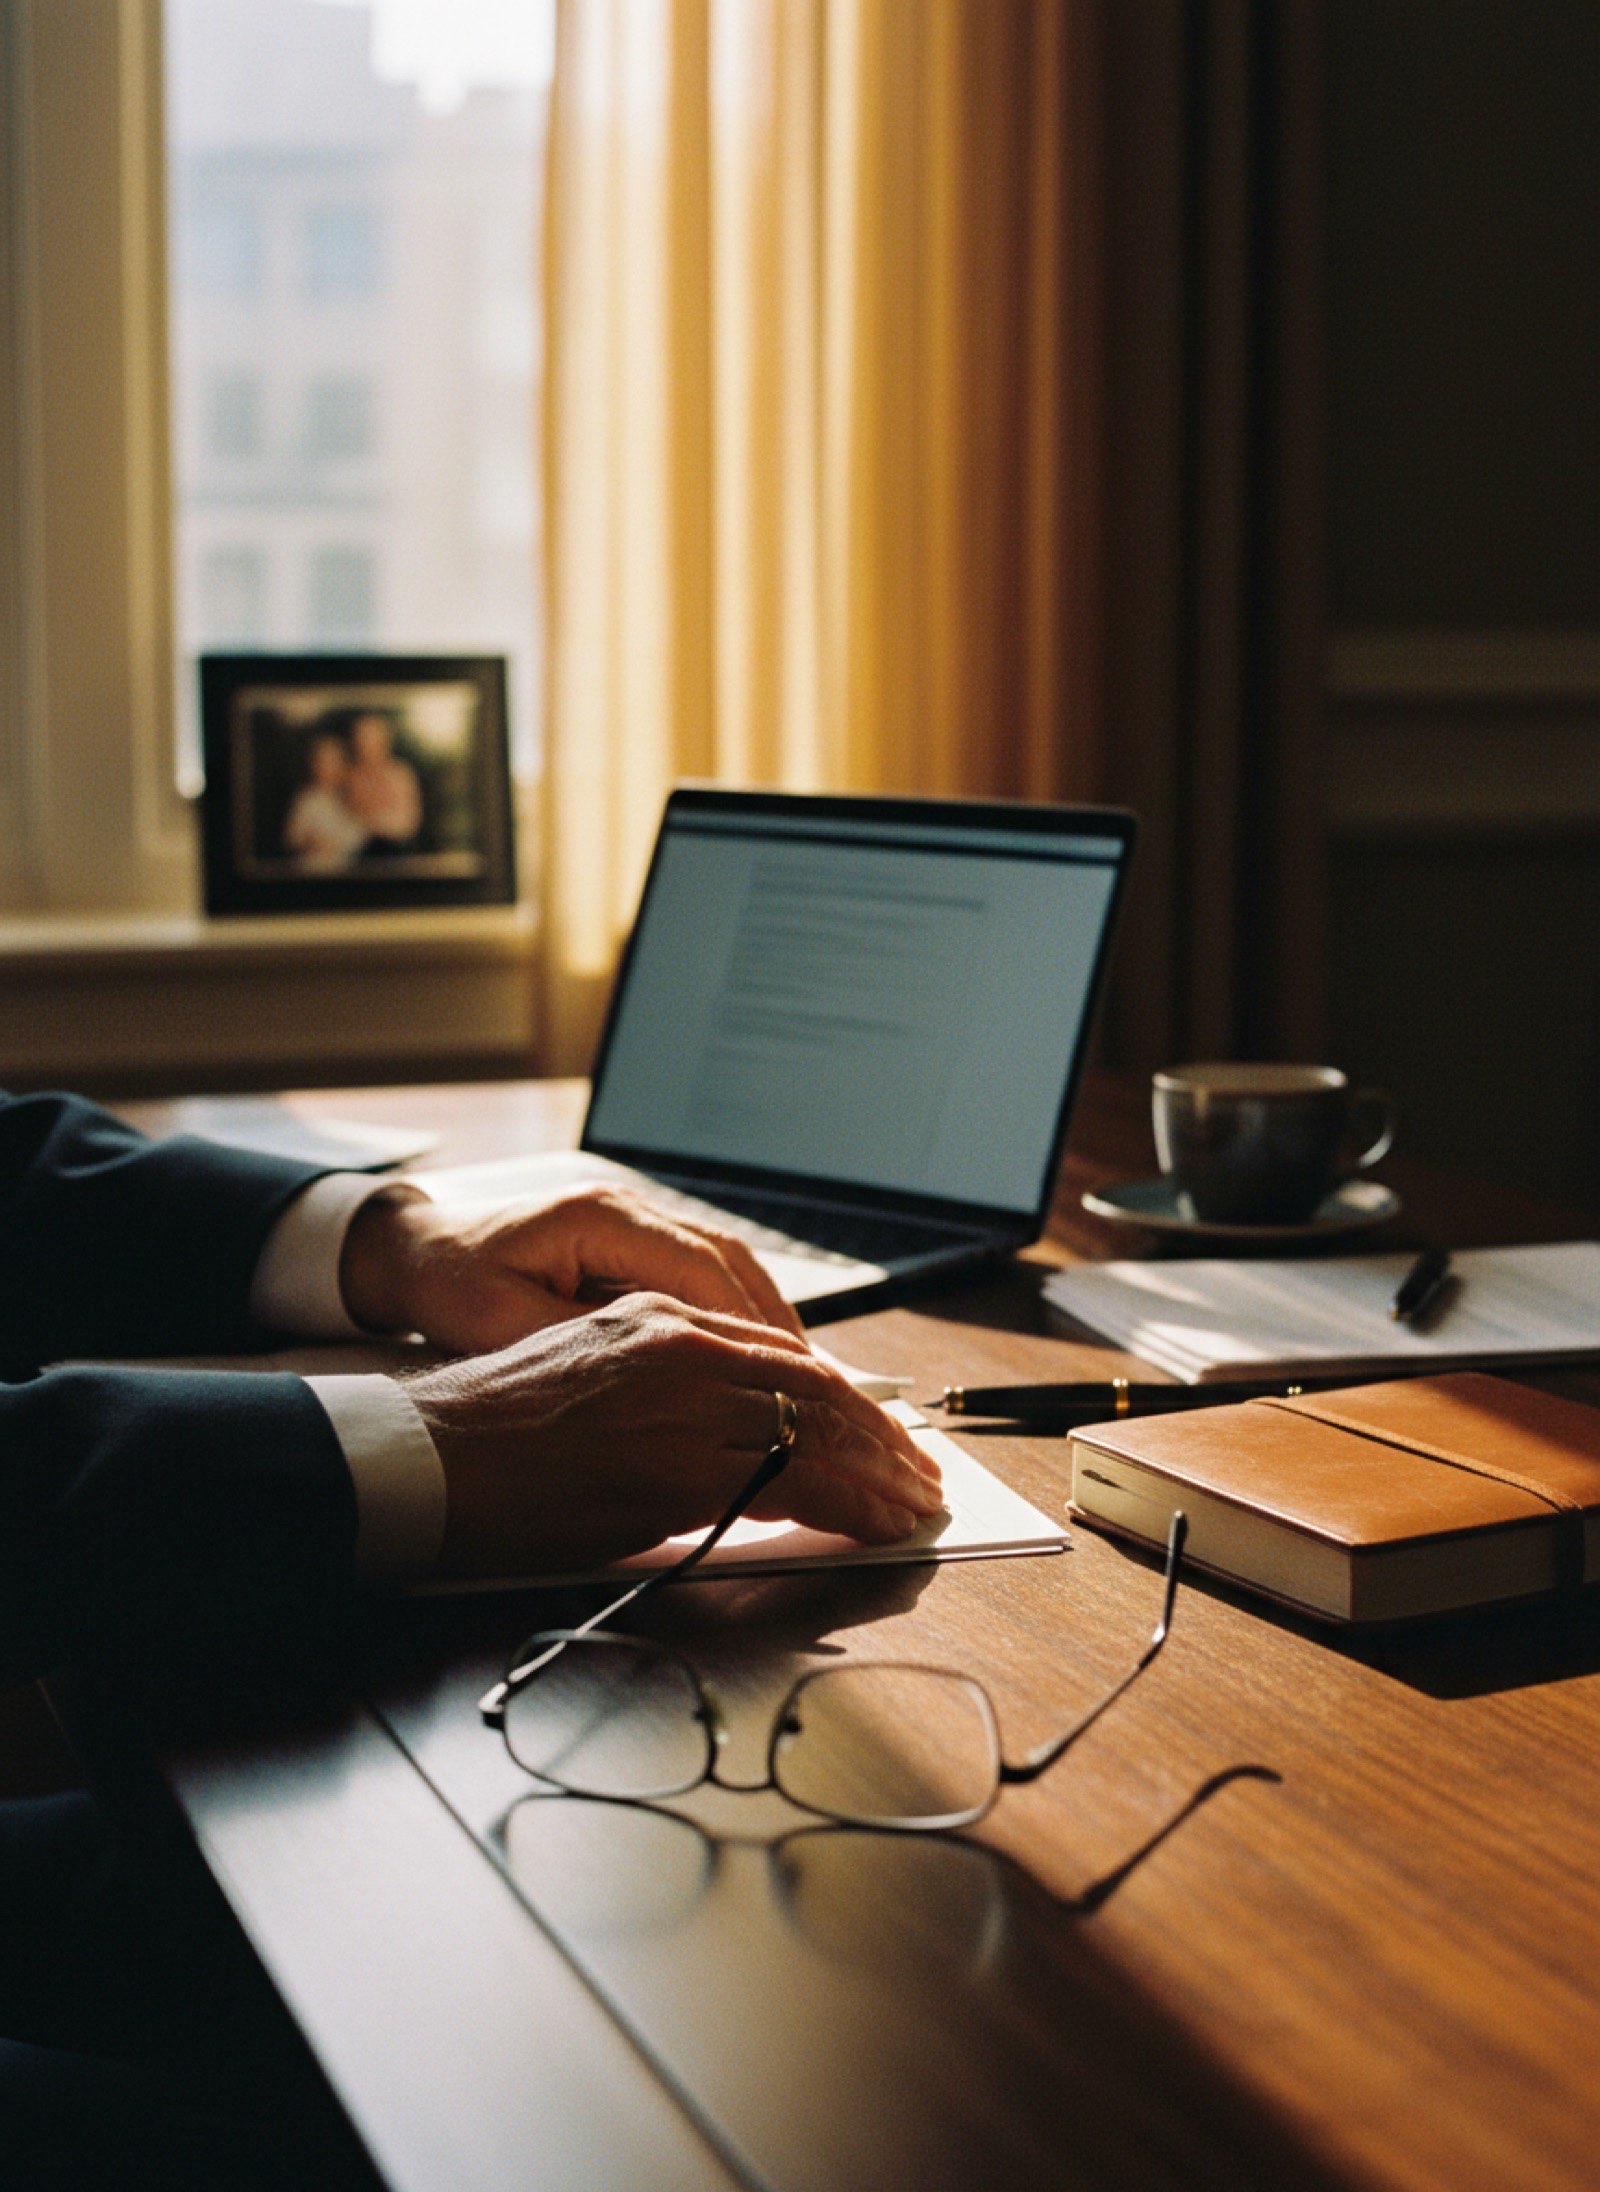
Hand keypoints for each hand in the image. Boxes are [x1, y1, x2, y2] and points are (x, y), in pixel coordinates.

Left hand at [340, 1181, 805, 1353]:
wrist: (419, 1250)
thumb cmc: (451, 1283)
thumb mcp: (502, 1323)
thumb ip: (576, 1343)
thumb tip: (655, 1377)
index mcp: (600, 1217)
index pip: (698, 1269)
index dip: (747, 1327)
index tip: (784, 1378)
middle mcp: (631, 1208)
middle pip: (732, 1261)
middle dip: (778, 1327)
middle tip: (818, 1389)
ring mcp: (639, 1219)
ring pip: (732, 1264)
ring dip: (768, 1320)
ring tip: (806, 1380)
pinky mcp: (639, 1242)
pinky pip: (709, 1273)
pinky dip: (741, 1315)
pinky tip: (761, 1360)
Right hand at [407, 1293, 944, 1577]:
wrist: (424, 1461)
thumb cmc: (489, 1445)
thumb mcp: (589, 1388)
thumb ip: (663, 1403)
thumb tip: (727, 1454)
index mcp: (654, 1318)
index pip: (779, 1354)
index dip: (843, 1399)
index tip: (877, 1433)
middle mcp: (678, 1341)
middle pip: (814, 1385)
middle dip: (880, 1438)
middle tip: (917, 1474)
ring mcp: (683, 1394)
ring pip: (817, 1429)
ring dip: (880, 1475)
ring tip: (913, 1505)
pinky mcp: (680, 1457)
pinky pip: (796, 1477)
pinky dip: (852, 1502)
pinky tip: (878, 1523)